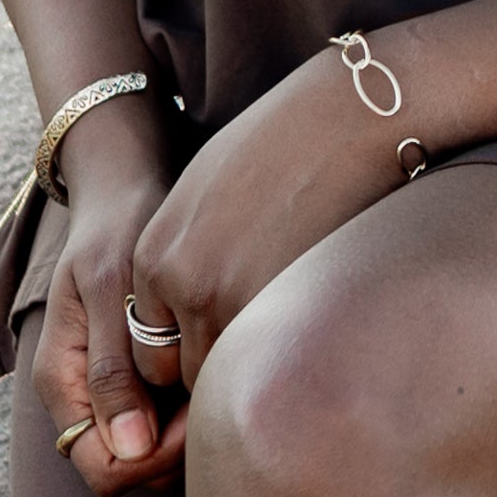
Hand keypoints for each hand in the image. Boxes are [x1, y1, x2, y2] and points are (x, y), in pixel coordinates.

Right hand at [36, 155, 186, 496]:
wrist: (125, 195)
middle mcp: (84, 399)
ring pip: (154, 451)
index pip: (104, 469)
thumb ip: (113, 368)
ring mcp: (112, 392)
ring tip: (218, 372)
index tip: (196, 413)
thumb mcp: (109, 287)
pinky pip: (168, 420)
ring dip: (189, 428)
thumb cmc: (116, 230)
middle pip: (132, 469)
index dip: (153, 458)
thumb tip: (128, 449)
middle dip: (177, 447)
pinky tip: (216, 366)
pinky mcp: (141, 378)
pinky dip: (193, 406)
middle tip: (217, 389)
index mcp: (64, 383)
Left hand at [126, 52, 413, 391]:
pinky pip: (272, 362)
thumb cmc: (282, 147)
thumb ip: (184, 256)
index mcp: (155, 256)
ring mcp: (231, 302)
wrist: (345, 119)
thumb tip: (188, 309)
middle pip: (182, 371)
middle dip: (216, 361)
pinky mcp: (284, 309)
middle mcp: (181, 285)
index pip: (152, 345)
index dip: (189, 346)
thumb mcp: (202, 194)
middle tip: (259, 329)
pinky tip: (311, 315)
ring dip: (252, 363)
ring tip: (286, 324)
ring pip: (226, 377)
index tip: (226, 330)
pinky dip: (287, 353)